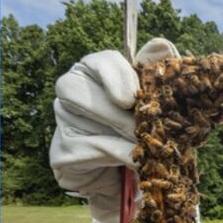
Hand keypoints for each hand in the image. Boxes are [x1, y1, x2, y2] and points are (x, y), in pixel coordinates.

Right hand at [49, 38, 179, 222]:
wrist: (131, 177)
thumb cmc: (144, 132)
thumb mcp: (157, 105)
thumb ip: (158, 75)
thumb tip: (162, 45)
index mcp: (96, 73)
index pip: (98, 61)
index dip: (115, 75)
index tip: (131, 98)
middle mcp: (72, 91)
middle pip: (77, 88)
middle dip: (114, 111)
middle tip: (141, 128)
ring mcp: (62, 120)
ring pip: (80, 119)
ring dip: (115, 133)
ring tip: (142, 145)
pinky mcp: (60, 152)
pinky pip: (85, 148)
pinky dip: (115, 154)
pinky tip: (134, 161)